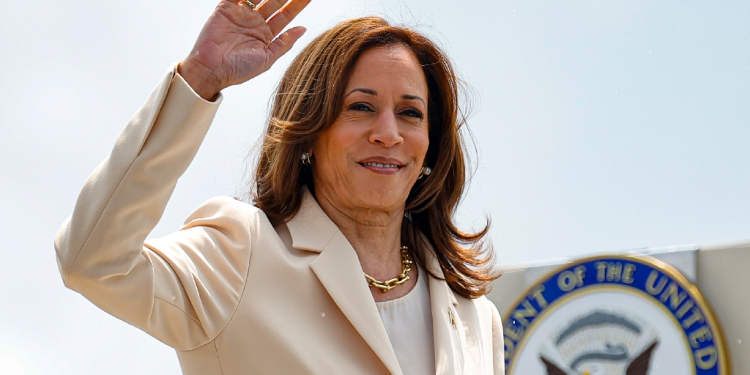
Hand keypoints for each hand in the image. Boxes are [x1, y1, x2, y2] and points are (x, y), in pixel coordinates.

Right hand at [179, 0, 310, 99]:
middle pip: (275, 2)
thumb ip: (284, 43)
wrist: (211, 70)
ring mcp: (241, 14)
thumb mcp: (267, 58)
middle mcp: (255, 22)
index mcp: (266, 35)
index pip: (285, 16)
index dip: (297, 5)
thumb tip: (303, 28)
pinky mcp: (226, 7)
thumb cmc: (239, 70)